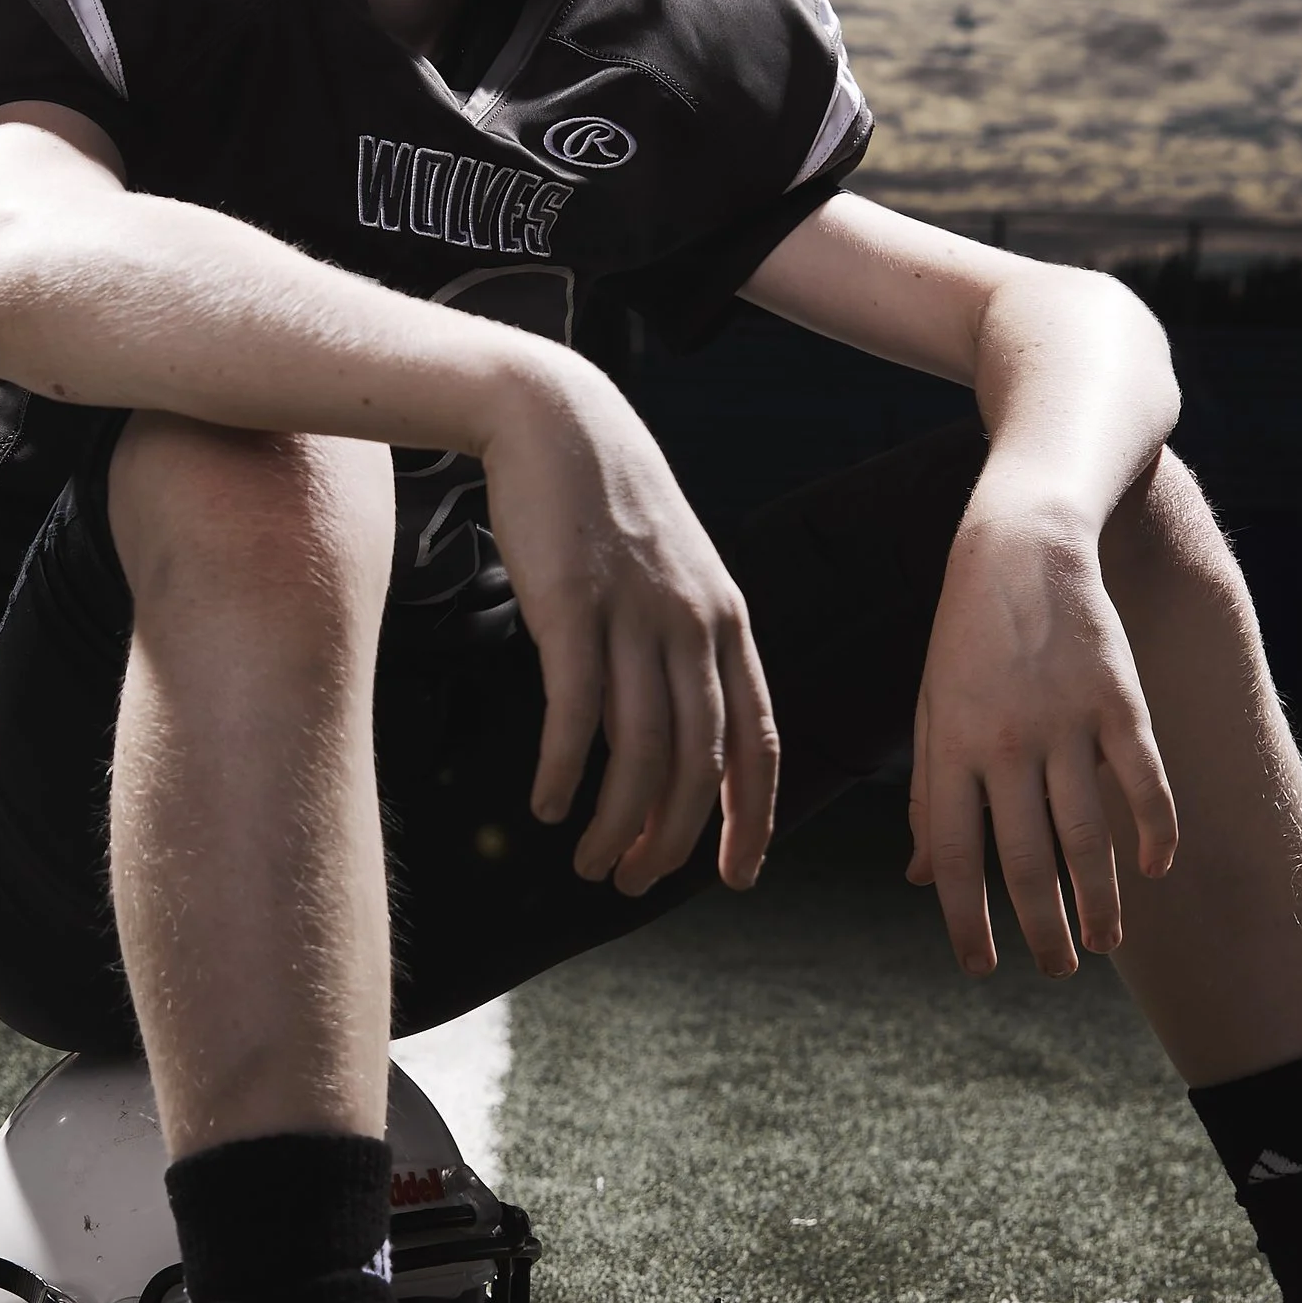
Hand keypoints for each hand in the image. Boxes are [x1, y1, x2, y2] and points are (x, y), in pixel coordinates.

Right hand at [478, 355, 778, 896]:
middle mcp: (694, 624)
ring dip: (616, 823)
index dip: (750, 819)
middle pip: (699, 763)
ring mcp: (634, 615)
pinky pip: (575, 713)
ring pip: (639, 751)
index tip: (735, 876)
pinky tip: (544, 804)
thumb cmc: (606, 503)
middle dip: (673, 840)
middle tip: (635, 884)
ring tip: (589, 862)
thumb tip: (677, 729)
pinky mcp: (571, 606)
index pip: (757, 742)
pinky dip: (562, 771)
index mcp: (728, 621)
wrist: (555, 419)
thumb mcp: (672, 571)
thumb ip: (684, 644)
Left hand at [908, 504, 1177, 974]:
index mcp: (950, 748)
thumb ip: (929, 796)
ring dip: (1098, 899)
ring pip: (1086, 834)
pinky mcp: (1118, 698)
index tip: (982, 968)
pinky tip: (1153, 870)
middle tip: (1055, 970)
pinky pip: (1141, 780)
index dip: (967, 921)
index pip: (955, 858)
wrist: (1021, 542)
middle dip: (1041, 929)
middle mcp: (1005, 742)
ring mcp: (1065, 720)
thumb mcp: (931, 711)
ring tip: (1104, 943)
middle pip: (1025, 860)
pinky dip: (1153, 830)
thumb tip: (920, 878)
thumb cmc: (967, 637)